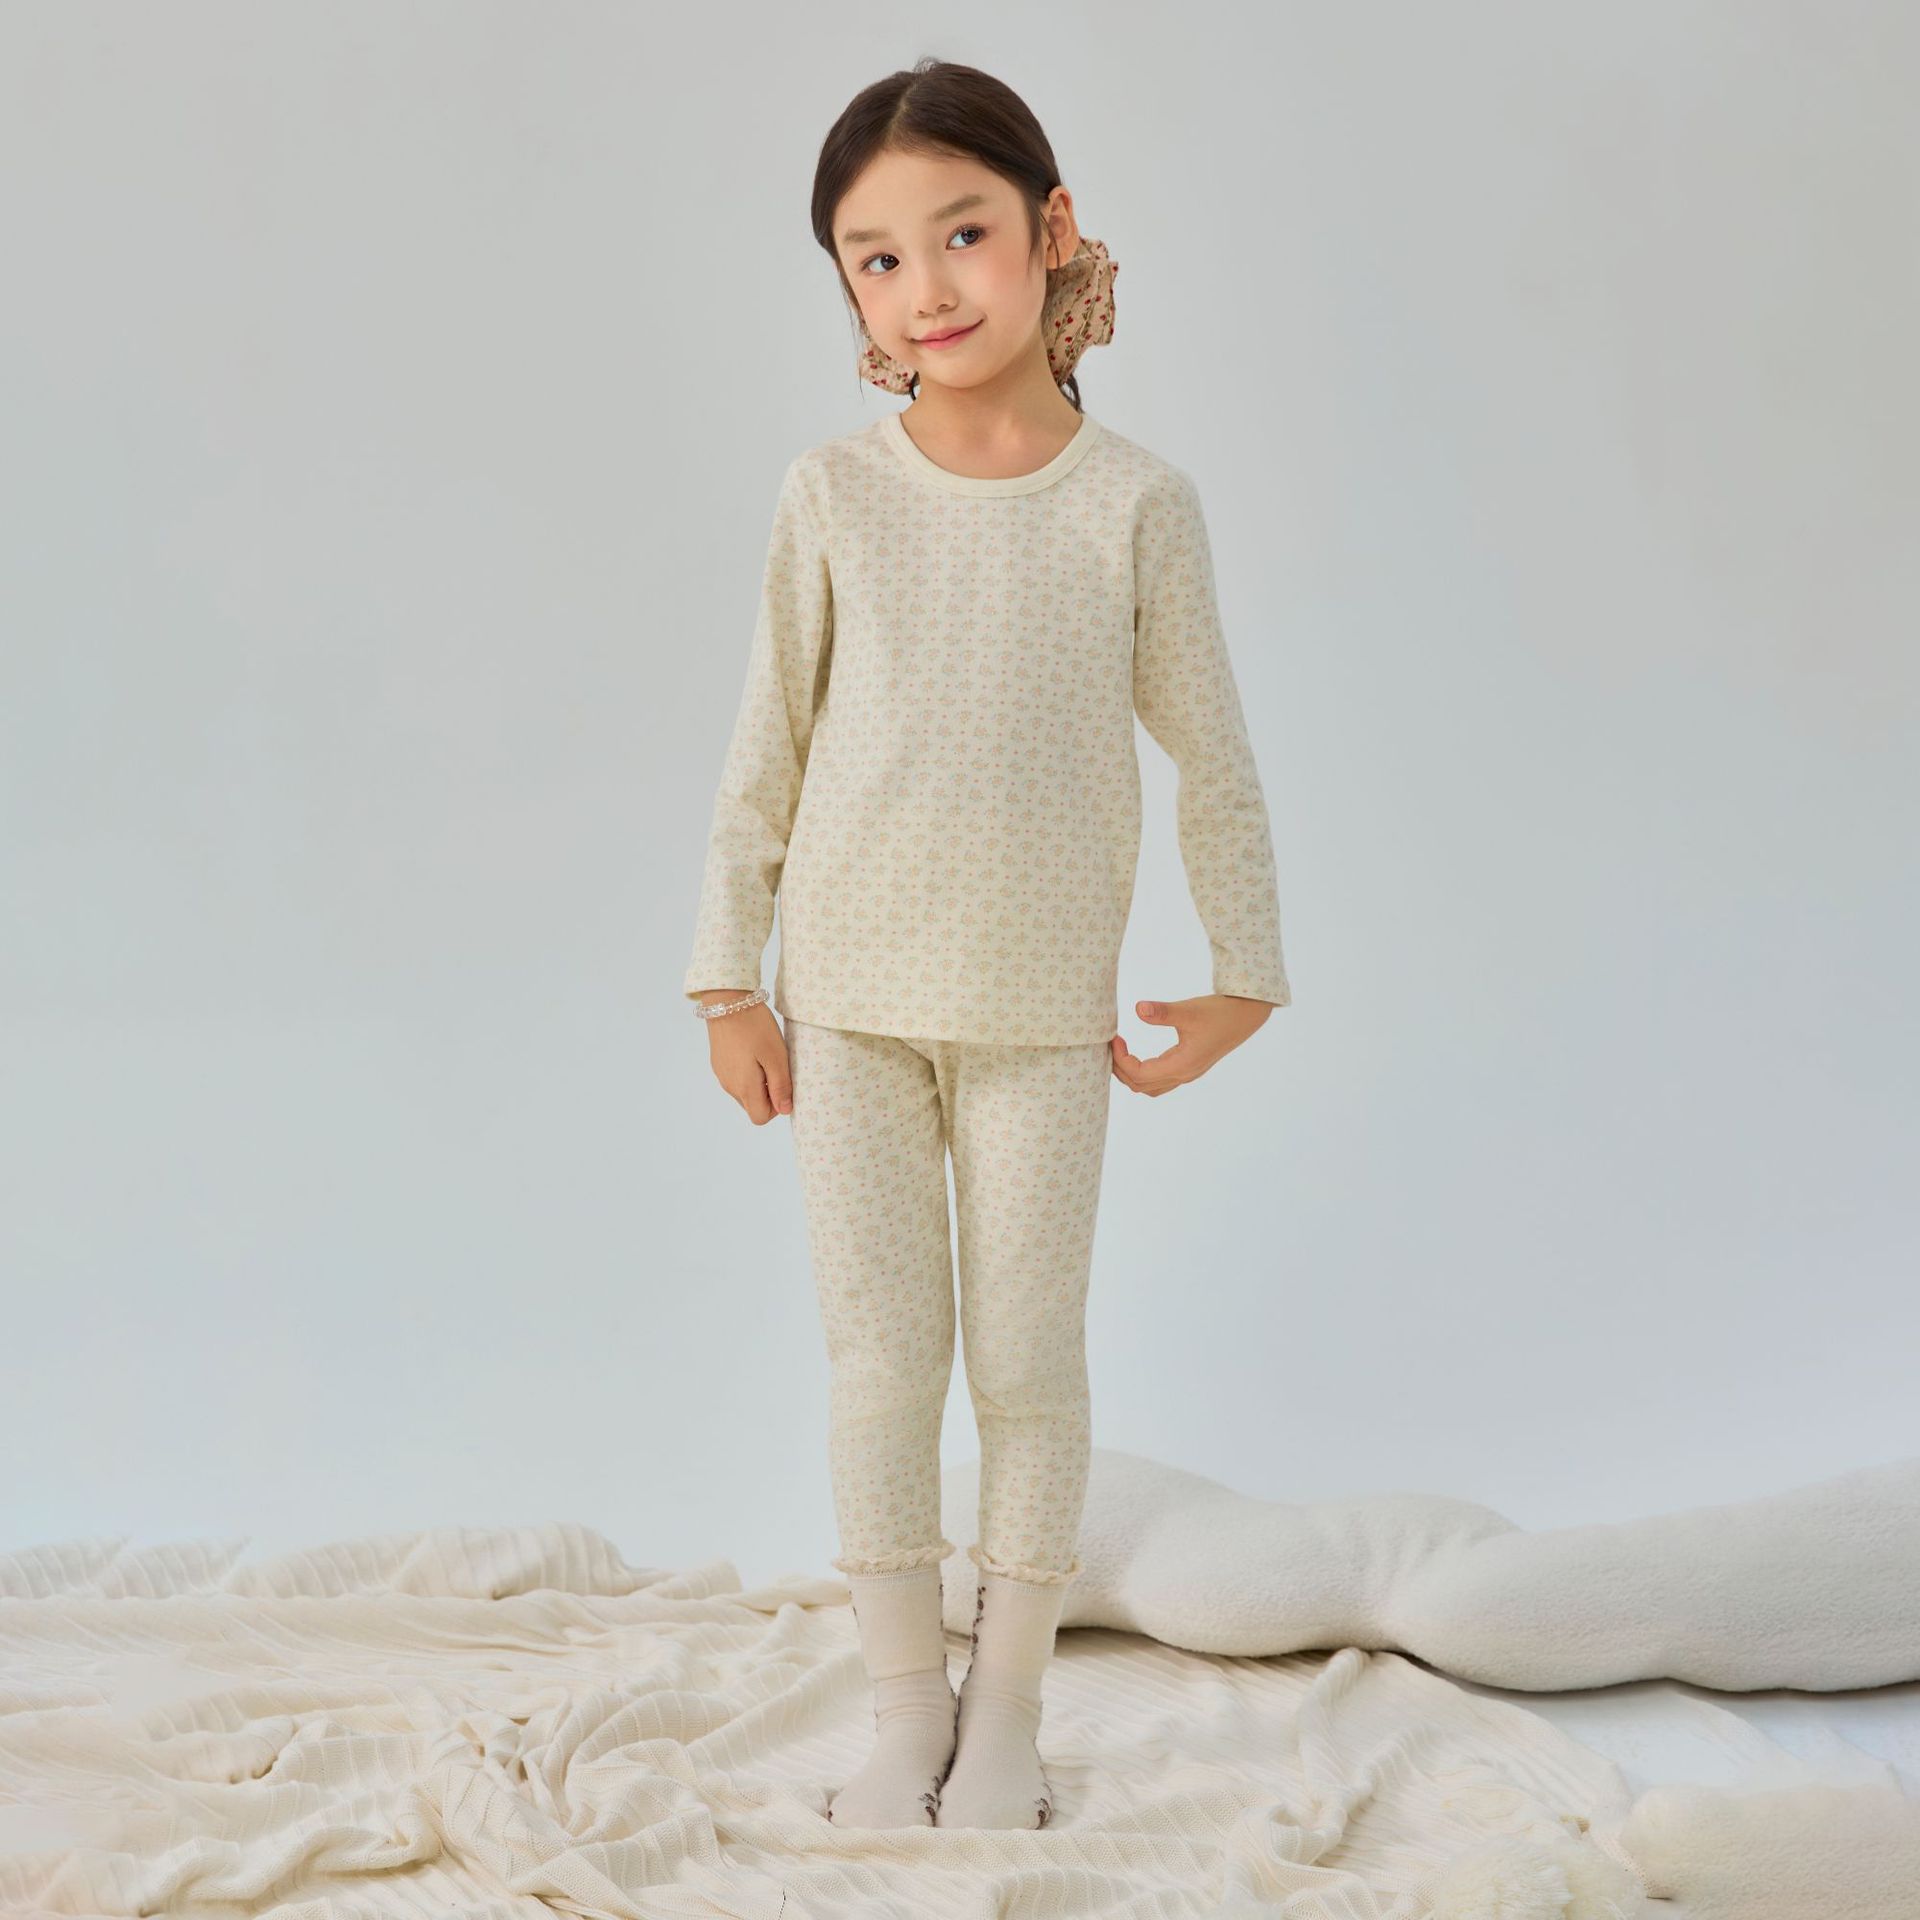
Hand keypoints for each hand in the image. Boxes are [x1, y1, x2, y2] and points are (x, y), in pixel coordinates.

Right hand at [696, 991, 792, 1123]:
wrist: (726, 1001)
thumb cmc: (755, 1028)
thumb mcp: (776, 1056)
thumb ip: (781, 1086)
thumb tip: (784, 1110)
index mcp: (745, 1088)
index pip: (760, 1118)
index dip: (775, 1107)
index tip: (782, 1084)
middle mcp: (730, 1086)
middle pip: (752, 1106)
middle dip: (767, 1094)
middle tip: (775, 1067)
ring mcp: (722, 1074)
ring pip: (744, 1092)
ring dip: (758, 1082)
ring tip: (764, 1056)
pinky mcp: (718, 1063)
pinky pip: (736, 1077)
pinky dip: (747, 1072)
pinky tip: (752, 1049)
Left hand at [1109, 994, 1274, 1096]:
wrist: (1245, 1015)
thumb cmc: (1219, 1012)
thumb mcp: (1189, 1010)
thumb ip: (1163, 1012)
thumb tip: (1137, 1008)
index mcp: (1182, 1065)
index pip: (1140, 1074)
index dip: (1121, 1060)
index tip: (1115, 1040)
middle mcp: (1184, 1074)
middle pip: (1141, 1086)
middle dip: (1121, 1070)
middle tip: (1112, 1046)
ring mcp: (1187, 1073)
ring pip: (1151, 1087)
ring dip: (1132, 1075)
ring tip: (1120, 1053)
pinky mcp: (1190, 1067)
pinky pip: (1160, 1080)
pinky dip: (1144, 1073)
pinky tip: (1137, 1056)